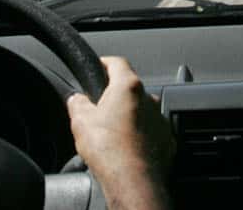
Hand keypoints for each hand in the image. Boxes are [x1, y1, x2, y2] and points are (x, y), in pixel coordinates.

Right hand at [67, 57, 174, 209]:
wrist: (132, 180)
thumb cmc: (109, 150)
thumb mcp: (80, 121)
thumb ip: (77, 102)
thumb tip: (77, 100)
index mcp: (128, 87)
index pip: (117, 62)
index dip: (105, 62)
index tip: (100, 65)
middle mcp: (149, 99)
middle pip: (129, 88)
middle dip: (115, 96)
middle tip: (99, 109)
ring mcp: (160, 119)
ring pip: (141, 111)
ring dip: (129, 117)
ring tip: (112, 133)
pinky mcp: (166, 139)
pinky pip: (151, 131)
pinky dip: (140, 135)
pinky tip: (126, 147)